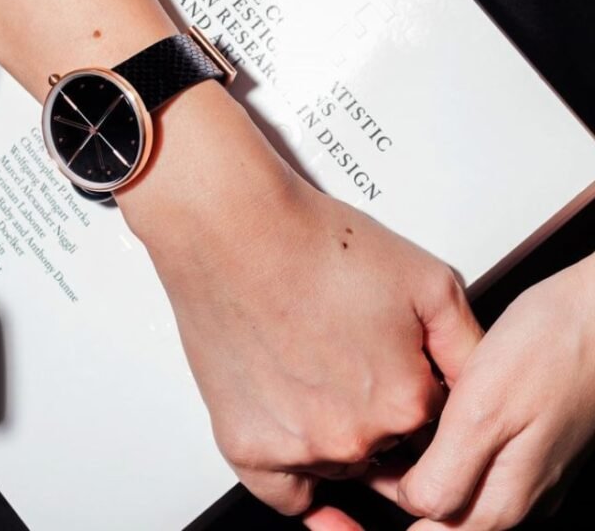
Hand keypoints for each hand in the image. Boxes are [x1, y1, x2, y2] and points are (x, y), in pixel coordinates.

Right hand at [118, 81, 482, 515]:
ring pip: (341, 464)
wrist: (239, 230)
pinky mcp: (247, 446)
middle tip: (358, 361)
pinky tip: (313, 477)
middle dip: (385, 414)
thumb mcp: (428, 280)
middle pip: (390, 450)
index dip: (420, 389)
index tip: (400, 366)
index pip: (436, 425)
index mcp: (407, 401)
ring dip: (343, 435)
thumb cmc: (319, 245)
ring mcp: (298, 447)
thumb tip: (482, 386)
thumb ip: (470, 346)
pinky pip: (288, 491)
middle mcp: (356, 438)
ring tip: (323, 371)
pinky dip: (304, 485)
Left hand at [363, 252, 594, 530]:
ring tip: (384, 435)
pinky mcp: (522, 442)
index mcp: (500, 500)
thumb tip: (413, 503)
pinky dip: (436, 447)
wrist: (594, 314)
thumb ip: (447, 471)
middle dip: (395, 490)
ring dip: (414, 470)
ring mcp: (521, 471)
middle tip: (361, 455)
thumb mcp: (484, 411)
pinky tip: (424, 418)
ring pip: (451, 488)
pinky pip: (470, 461)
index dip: (380, 507)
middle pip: (437, 516)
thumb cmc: (547, 351)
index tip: (349, 483)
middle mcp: (513, 496)